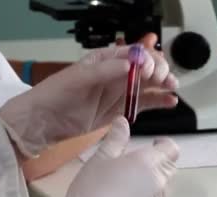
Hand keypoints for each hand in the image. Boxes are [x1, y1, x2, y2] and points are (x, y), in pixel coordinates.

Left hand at [0, 44, 177, 157]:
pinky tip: (170, 101)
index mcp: (105, 60)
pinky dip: (159, 101)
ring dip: (164, 85)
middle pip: (147, 68)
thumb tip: (131, 64)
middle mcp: (117, 74)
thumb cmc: (56, 95)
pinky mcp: (123, 109)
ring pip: (149, 85)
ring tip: (172, 88)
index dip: (146, 60)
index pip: (134, 53)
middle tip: (166, 81)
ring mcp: (121, 92)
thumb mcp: (78, 78)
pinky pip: (146, 103)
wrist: (44, 122)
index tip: (150, 71)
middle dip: (160, 71)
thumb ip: (105, 71)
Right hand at [33, 117, 178, 196]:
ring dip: (151, 187)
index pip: (172, 149)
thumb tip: (123, 122)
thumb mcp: (99, 159)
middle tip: (133, 167)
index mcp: (150, 164)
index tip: (151, 145)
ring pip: (162, 192)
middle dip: (157, 165)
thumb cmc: (91, 190)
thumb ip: (115, 139)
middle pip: (169, 169)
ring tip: (125, 190)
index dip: (163, 145)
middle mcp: (160, 185)